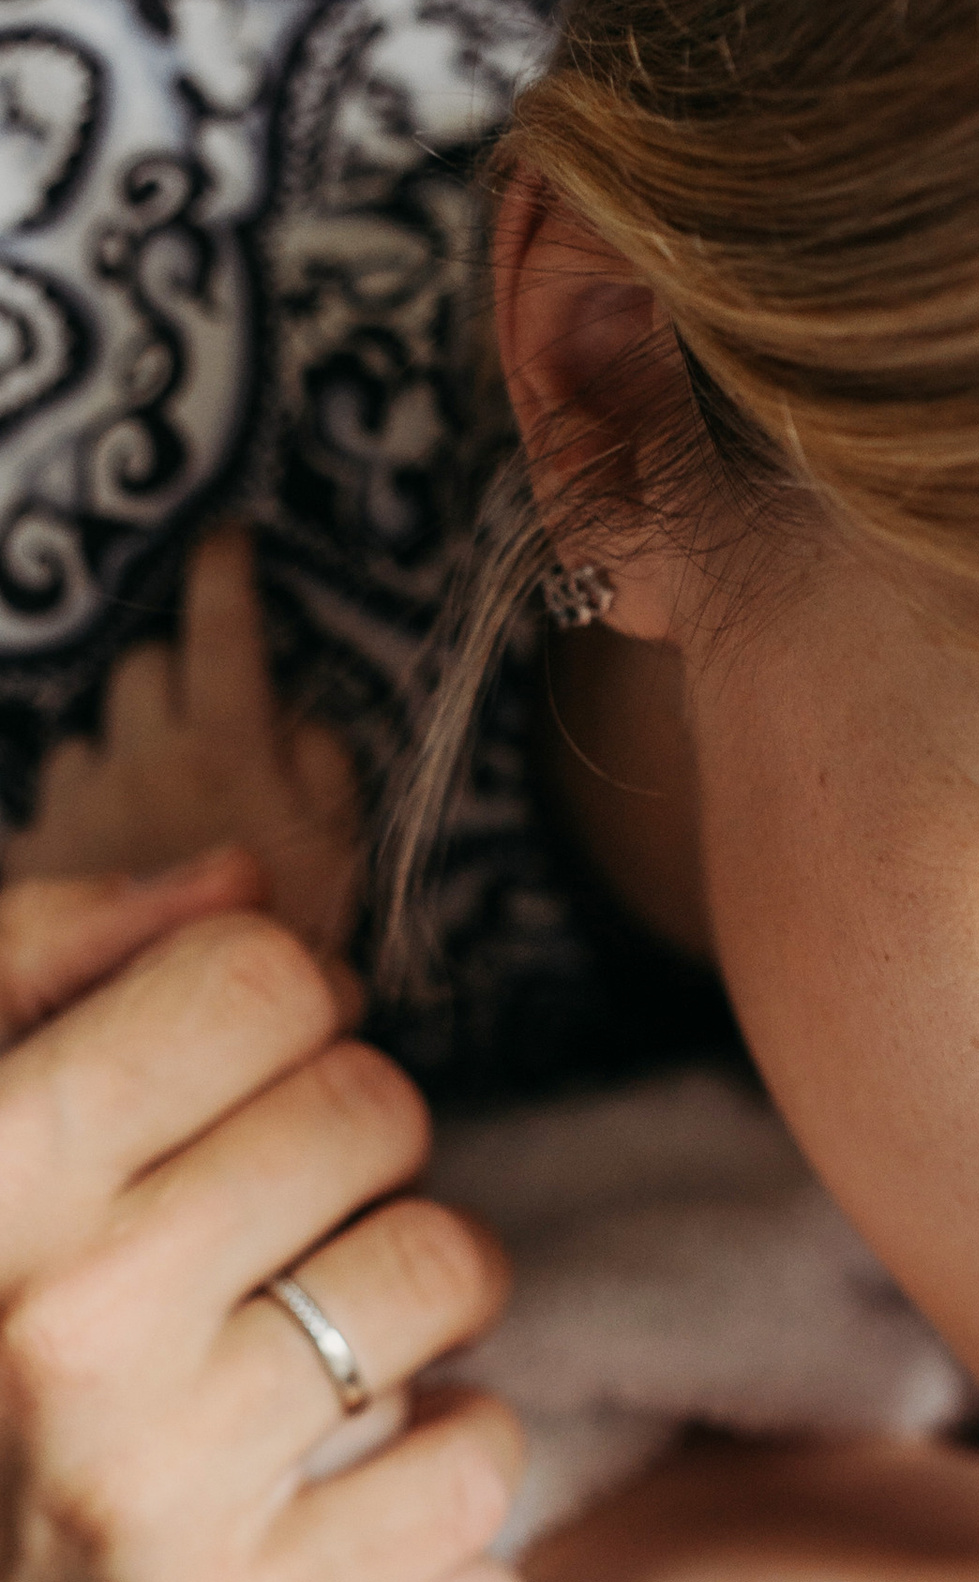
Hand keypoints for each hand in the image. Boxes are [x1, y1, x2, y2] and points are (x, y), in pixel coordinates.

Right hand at [0, 857, 522, 1581]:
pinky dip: (452, 1449)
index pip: (259, 977)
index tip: (257, 1070)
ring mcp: (144, 1482)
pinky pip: (473, 1458)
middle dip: (360, 1148)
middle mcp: (49, 1320)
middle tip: (290, 1220)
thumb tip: (236, 878)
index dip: (286, 1010)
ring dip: (422, 1290)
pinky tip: (358, 1466)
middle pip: (371, 1107)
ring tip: (332, 1333)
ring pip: (445, 1267)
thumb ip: (48, 970)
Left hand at [4, 529, 363, 955]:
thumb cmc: (286, 945)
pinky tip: (112, 849)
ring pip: (89, 731)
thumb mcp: (341, 857)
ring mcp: (79, 806)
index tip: (227, 538)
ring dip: (122, 745)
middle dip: (173, 670)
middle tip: (206, 709)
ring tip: (158, 800)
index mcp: (225, 750)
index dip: (224, 573)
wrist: (195, 1043)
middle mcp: (140, 760)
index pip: (219, 629)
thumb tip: (295, 714)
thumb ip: (322, 768)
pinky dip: (83, 807)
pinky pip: (53, 798)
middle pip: (142, 663)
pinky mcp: (34, 856)